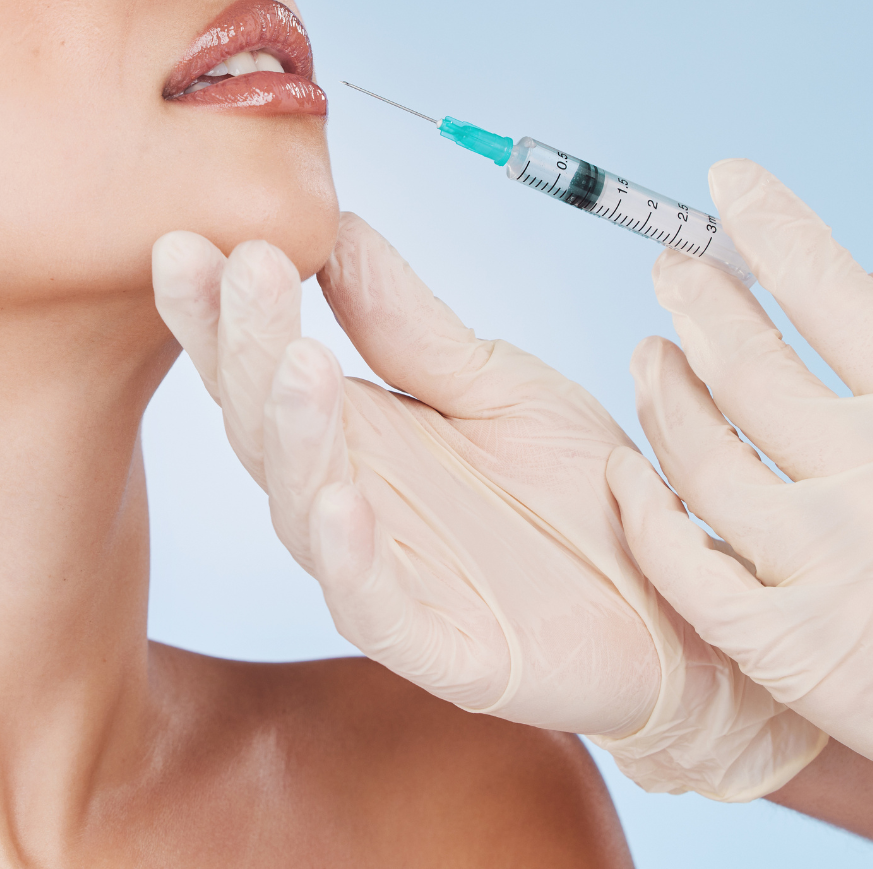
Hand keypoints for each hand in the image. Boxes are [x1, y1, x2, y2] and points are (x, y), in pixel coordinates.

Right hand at [153, 213, 822, 799]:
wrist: (681, 598)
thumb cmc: (578, 492)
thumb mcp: (494, 380)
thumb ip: (405, 321)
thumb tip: (334, 224)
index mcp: (351, 433)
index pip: (259, 365)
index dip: (219, 311)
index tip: (191, 240)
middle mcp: (345, 500)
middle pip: (262, 424)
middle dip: (245, 346)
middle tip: (242, 269)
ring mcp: (382, 576)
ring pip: (304, 507)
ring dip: (294, 434)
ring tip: (299, 360)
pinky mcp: (438, 646)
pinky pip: (374, 606)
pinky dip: (350, 561)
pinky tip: (341, 503)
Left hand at [608, 161, 872, 861]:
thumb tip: (863, 280)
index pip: (836, 290)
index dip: (770, 223)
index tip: (728, 180)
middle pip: (746, 361)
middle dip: (694, 299)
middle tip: (669, 269)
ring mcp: (828, 567)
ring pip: (698, 452)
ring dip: (660, 390)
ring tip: (648, 356)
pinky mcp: (792, 649)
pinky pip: (681, 563)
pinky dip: (640, 509)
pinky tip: (627, 474)